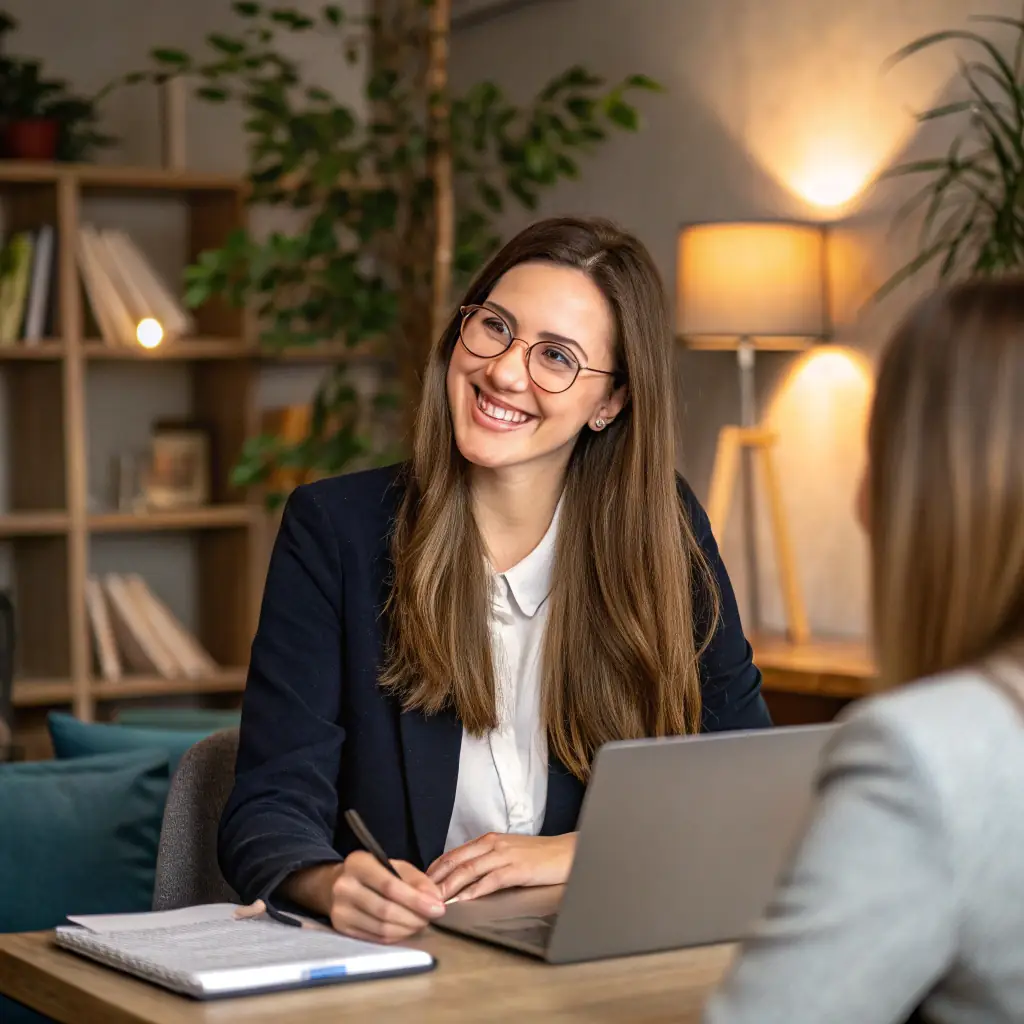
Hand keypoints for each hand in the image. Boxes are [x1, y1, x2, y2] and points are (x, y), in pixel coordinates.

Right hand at [327, 852, 446, 942]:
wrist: (336, 884)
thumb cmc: (373, 873)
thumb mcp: (394, 866)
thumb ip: (417, 880)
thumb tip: (436, 899)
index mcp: (358, 864)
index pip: (390, 886)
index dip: (416, 900)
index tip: (438, 908)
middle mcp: (344, 887)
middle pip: (385, 910)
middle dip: (415, 917)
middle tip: (431, 917)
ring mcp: (340, 910)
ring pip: (381, 928)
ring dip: (408, 929)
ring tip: (421, 923)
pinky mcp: (341, 928)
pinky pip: (376, 938)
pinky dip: (396, 936)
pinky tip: (406, 930)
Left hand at [427, 832, 576, 902]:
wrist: (567, 853)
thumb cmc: (538, 856)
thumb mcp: (508, 853)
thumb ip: (487, 860)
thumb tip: (463, 877)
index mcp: (489, 840)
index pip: (455, 853)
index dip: (436, 868)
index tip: (422, 882)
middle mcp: (494, 844)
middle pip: (457, 860)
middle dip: (437, 878)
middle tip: (422, 894)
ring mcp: (505, 855)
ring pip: (470, 869)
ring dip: (451, 885)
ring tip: (437, 899)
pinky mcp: (518, 868)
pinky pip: (491, 880)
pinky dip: (475, 890)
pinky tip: (466, 899)